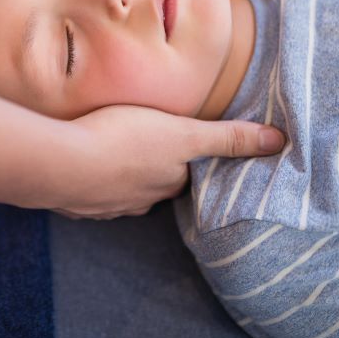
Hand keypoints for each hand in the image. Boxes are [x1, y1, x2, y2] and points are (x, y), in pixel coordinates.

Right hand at [46, 105, 284, 219]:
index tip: (186, 146)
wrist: (59, 163)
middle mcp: (140, 201)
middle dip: (155, 170)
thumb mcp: (183, 132)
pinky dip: (91, 181)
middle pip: (156, 186)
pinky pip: (90, 193)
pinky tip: (83, 165)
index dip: (188, 162)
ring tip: (115, 152)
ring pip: (122, 190)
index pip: (187, 177)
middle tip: (150, 145)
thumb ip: (229, 137)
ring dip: (121, 176)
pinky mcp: (75, 202)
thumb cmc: (122, 139)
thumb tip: (280, 142)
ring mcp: (105, 205)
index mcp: (167, 183)